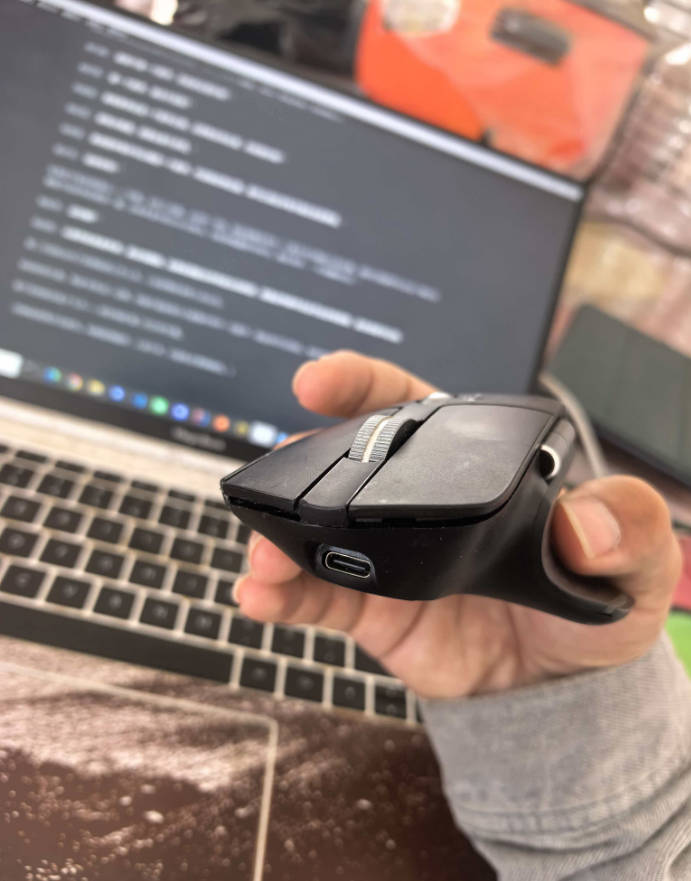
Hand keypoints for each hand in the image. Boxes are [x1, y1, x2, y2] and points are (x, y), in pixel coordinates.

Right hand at [234, 352, 682, 698]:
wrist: (561, 682)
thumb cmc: (594, 596)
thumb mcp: (634, 555)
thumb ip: (625, 527)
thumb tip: (580, 527)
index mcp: (469, 464)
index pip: (410, 409)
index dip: (361, 387)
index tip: (317, 380)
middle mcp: (415, 501)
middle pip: (343, 466)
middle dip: (300, 468)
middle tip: (277, 482)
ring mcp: (386, 554)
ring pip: (318, 533)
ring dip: (279, 540)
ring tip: (262, 561)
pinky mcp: (371, 609)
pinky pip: (320, 597)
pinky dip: (285, 595)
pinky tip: (259, 597)